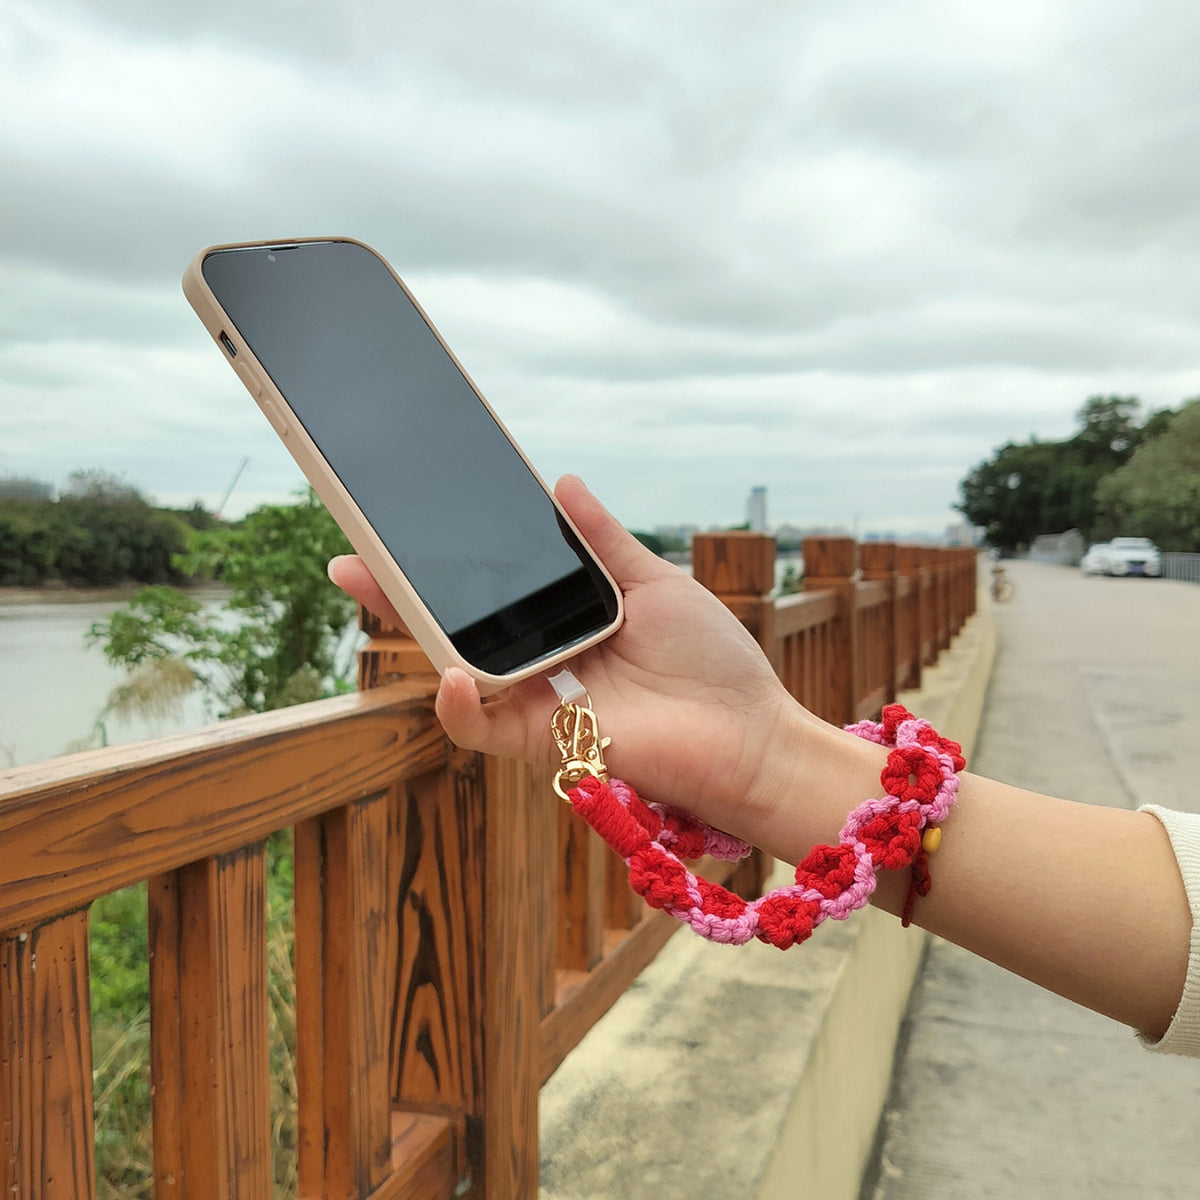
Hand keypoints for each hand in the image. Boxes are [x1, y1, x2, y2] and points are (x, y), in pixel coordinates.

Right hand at [328, 475, 820, 846]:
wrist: (749, 730)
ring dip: (411, 632)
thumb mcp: (652, 582)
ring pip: (455, 669)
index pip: (491, 588)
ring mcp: (539, 701)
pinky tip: (454, 672)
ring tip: (374, 584)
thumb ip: (602, 541)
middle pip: (456, 626)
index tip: (406, 523)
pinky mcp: (546, 740)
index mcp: (564, 620)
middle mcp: (542, 661)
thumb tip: (561, 482)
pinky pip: (483, 729)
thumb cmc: (709, 660)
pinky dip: (459, 705)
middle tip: (352, 556)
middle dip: (397, 593)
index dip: (446, 562)